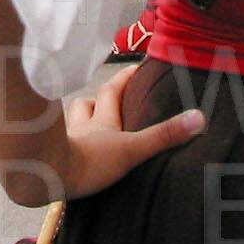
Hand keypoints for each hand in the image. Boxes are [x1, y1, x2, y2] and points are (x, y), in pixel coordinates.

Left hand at [2, 65, 204, 206]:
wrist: (44, 177)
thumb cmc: (89, 160)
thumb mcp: (131, 149)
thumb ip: (162, 136)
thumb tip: (199, 118)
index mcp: (102, 121)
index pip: (113, 90)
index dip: (125, 78)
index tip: (135, 67)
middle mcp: (81, 127)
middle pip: (88, 103)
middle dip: (101, 97)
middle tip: (113, 96)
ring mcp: (63, 142)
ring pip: (70, 122)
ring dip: (80, 119)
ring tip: (90, 125)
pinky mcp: (49, 159)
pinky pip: (58, 144)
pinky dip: (64, 143)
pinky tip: (70, 153)